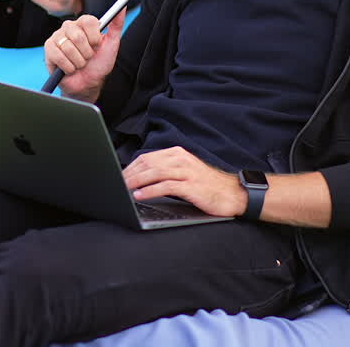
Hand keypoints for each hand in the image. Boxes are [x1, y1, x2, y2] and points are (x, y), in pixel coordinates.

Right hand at [44, 11, 123, 102]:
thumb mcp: (112, 44)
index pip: (88, 21)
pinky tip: (70, 68)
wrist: (88, 83)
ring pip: (69, 48)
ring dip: (78, 62)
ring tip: (79, 64)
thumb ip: (116, 25)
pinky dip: (68, 67)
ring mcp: (57, 37)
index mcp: (83, 24)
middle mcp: (69, 27)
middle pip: (78, 36)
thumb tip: (122, 8)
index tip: (97, 45)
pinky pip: (58, 56)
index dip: (94, 37)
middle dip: (87, 52)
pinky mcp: (49, 49)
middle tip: (88, 57)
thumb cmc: (99, 63)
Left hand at [121, 147, 246, 217]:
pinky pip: (165, 186)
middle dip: (129, 174)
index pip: (147, 158)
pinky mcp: (191, 185)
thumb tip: (142, 178)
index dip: (130, 167)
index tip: (118, 176)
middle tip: (115, 183)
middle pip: (148, 163)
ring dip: (136, 181)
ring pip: (154, 172)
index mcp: (178, 154)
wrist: (234, 194)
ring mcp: (186, 172)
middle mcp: (181, 159)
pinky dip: (149, 190)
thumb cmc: (207, 186)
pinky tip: (139, 196)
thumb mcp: (186, 173)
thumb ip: (167, 172)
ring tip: (122, 188)